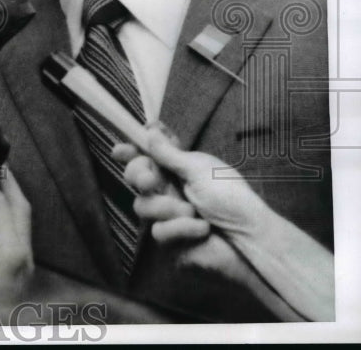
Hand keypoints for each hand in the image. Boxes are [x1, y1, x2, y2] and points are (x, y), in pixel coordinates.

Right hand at [137, 127, 268, 238]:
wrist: (250, 238)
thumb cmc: (232, 199)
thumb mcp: (200, 169)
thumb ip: (169, 153)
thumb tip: (149, 129)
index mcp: (176, 169)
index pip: (145, 156)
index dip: (130, 152)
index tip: (120, 150)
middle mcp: (168, 191)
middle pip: (134, 178)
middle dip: (138, 176)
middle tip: (150, 181)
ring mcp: (167, 216)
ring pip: (141, 207)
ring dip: (167, 207)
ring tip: (191, 210)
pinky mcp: (170, 241)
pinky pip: (158, 231)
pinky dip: (182, 228)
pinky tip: (201, 228)